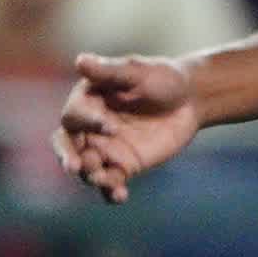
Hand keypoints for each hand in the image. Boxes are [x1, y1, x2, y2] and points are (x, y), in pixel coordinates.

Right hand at [51, 53, 202, 202]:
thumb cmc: (162, 78)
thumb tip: (80, 60)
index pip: (75, 115)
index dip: (88, 122)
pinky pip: (110, 182)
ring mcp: (104, 148)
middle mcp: (89, 127)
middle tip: (75, 166)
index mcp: (87, 102)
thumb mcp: (139, 72)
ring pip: (87, 167)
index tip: (109, 125)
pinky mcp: (122, 165)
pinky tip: (119, 196)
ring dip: (91, 175)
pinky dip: (110, 191)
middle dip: (67, 156)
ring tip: (105, 180)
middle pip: (66, 145)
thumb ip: (110, 71)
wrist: (191, 99)